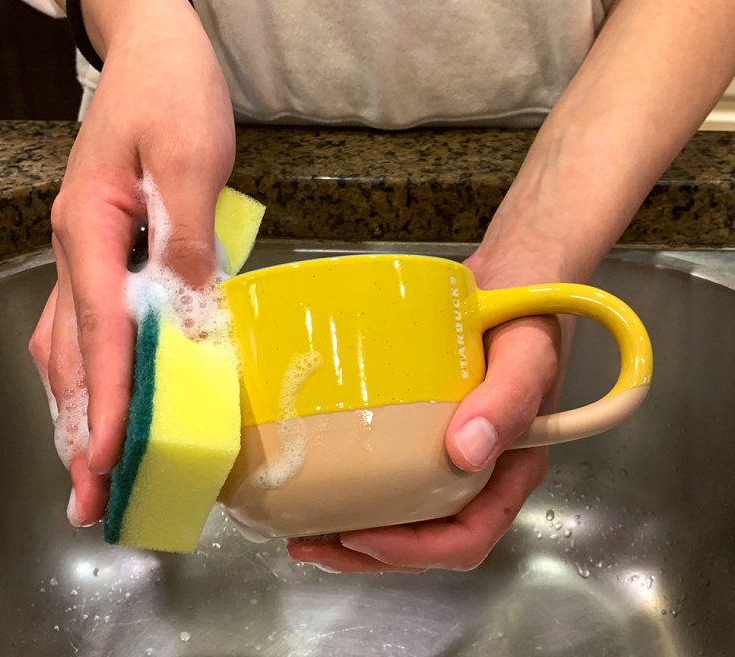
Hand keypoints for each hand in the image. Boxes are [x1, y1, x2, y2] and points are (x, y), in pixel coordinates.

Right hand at [29, 0, 234, 526]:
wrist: (155, 49)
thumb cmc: (173, 93)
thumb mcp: (190, 159)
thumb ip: (186, 238)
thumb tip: (187, 312)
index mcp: (92, 229)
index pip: (102, 329)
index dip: (111, 396)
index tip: (112, 455)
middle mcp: (79, 249)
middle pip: (75, 351)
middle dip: (83, 424)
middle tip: (91, 494)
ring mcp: (89, 250)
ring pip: (73, 344)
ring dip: (84, 407)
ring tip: (93, 466)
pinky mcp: (110, 248)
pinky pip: (92, 322)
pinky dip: (99, 369)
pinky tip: (108, 396)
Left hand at [287, 257, 563, 572]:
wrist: (510, 281)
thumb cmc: (526, 317)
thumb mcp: (526, 355)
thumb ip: (508, 400)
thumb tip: (467, 453)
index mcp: (509, 468)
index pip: (468, 535)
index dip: (414, 551)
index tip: (363, 538)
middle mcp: (478, 469)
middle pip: (426, 535)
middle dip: (369, 551)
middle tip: (311, 542)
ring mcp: (447, 449)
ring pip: (403, 510)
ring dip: (355, 527)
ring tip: (304, 524)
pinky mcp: (422, 425)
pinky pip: (391, 469)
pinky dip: (357, 484)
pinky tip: (324, 476)